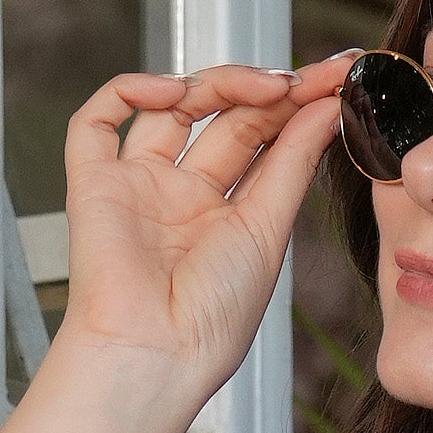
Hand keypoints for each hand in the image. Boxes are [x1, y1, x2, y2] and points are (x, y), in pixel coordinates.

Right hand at [49, 54, 352, 419]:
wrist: (156, 354)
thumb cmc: (212, 319)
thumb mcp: (269, 231)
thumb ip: (293, 162)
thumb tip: (325, 107)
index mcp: (227, 217)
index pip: (264, 140)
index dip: (297, 105)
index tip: (338, 77)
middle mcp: (183, 197)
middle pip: (226, 117)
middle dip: (269, 89)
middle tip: (308, 77)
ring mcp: (139, 185)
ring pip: (174, 106)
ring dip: (220, 83)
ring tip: (261, 86)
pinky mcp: (94, 182)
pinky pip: (99, 119)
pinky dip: (131, 90)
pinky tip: (173, 90)